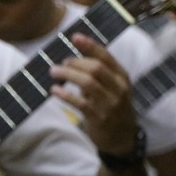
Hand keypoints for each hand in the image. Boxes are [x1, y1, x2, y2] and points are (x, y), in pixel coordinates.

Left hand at [50, 33, 138, 157]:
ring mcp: (110, 104)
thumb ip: (98, 75)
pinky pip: (80, 103)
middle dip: (75, 62)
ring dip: (68, 75)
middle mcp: (119, 89)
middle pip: (96, 68)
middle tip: (60, 63)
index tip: (75, 37)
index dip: (90, 46)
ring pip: (88, 83)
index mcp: (122, 78)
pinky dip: (65, 95)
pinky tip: (54, 91)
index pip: (107, 57)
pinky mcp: (99, 118)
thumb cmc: (113, 108)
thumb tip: (71, 59)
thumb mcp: (112, 89)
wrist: (122, 139)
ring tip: (53, 72)